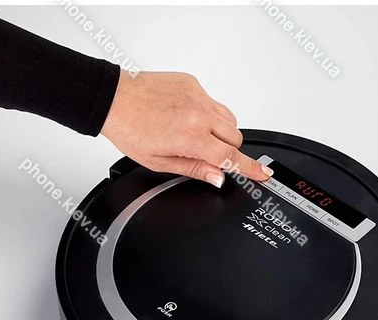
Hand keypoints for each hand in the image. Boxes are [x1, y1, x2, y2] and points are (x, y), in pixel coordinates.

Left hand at [100, 70, 271, 187]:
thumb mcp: (159, 162)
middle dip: (227, 149)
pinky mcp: (193, 83)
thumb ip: (195, 169)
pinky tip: (185, 115)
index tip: (264, 173)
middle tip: (207, 152)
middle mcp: (199, 114)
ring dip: (221, 131)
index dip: (250, 168)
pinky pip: (214, 102)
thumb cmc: (130, 130)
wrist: (114, 99)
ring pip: (229, 118)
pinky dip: (207, 113)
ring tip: (196, 133)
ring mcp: (198, 96)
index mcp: (191, 137)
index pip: (230, 157)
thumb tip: (218, 177)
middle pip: (235, 138)